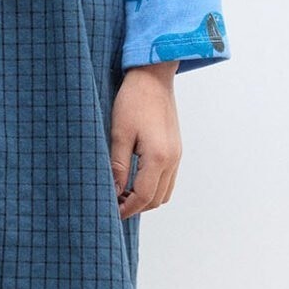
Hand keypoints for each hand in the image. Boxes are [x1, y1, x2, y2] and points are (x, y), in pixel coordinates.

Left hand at [109, 62, 181, 216]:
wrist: (153, 77)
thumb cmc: (134, 100)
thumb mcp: (119, 133)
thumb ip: (118, 166)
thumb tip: (114, 191)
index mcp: (158, 157)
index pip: (143, 196)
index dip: (126, 209)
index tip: (111, 212)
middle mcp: (172, 159)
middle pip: (157, 199)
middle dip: (136, 207)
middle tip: (114, 205)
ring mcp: (177, 155)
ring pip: (165, 192)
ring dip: (146, 198)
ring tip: (123, 194)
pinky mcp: (176, 149)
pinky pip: (168, 179)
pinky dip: (154, 187)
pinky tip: (135, 180)